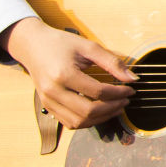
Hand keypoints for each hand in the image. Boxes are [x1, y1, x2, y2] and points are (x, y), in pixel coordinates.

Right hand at [5, 17, 134, 134]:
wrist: (33, 46)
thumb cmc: (60, 43)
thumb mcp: (88, 47)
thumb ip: (112, 62)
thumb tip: (132, 79)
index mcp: (63, 74)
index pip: (98, 92)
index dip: (118, 93)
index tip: (130, 90)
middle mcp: (53, 91)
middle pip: (88, 111)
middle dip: (112, 108)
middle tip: (125, 101)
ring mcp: (48, 101)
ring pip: (79, 122)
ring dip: (101, 118)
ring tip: (115, 107)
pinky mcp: (47, 107)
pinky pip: (69, 123)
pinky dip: (87, 121)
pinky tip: (99, 112)